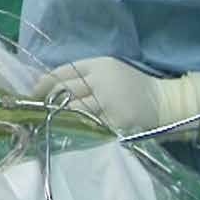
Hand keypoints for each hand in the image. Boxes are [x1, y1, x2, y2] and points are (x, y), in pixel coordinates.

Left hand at [33, 56, 199, 140]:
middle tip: (34, 111)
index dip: (45, 82)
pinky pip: (88, 127)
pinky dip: (76, 131)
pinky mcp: (115, 122)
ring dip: (57, 118)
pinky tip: (67, 134)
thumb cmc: (134, 87)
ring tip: (46, 124)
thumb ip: (86, 76)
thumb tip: (52, 87)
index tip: (33, 93)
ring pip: (73, 110)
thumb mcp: (111, 72)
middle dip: (46, 101)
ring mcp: (108, 102)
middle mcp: (102, 80)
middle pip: (65, 90)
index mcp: (100, 64)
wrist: (166, 103)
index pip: (64, 71)